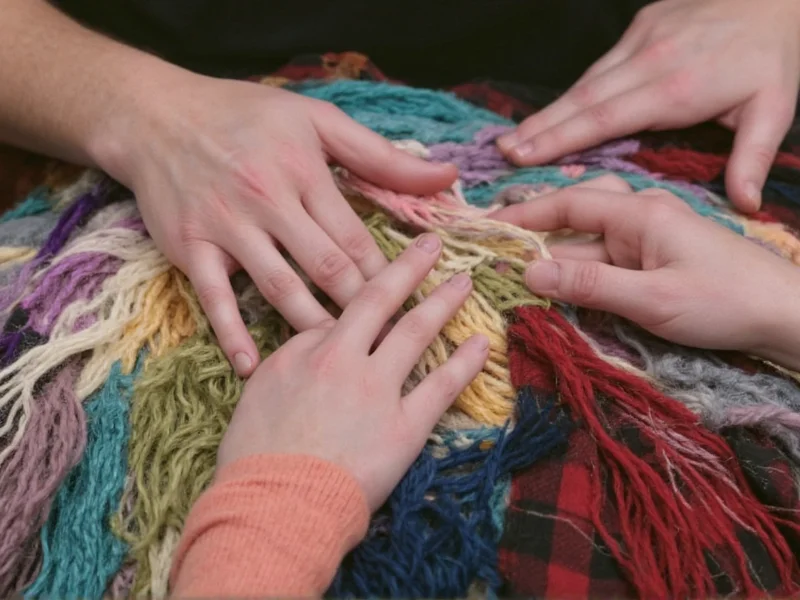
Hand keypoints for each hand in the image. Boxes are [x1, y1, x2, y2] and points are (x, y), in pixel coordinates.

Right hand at [93, 73, 456, 376]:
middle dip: (362, 308)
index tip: (413, 306)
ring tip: (343, 362)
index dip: (389, 276)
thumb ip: (380, 155)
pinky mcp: (190, 248)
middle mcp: (266, 200)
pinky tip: (254, 367)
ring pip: (279, 287)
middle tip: (390, 344)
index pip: (355, 236)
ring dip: (312, 326)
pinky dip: (232, 333)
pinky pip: (214, 298)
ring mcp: (225, 226)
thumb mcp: (316, 118)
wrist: (157, 116)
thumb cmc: (244, 115)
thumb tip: (444, 178)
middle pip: (325, 266)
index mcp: (303, 171)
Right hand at [216, 233, 488, 509]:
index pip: (345, 306)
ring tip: (465, 282)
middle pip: (383, 302)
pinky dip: (464, 363)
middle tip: (435, 245)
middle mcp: (346, 359)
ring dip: (443, 304)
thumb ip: (294, 357)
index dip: (374, 277)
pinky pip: (440, 388)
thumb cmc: (256, 454)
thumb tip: (318, 336)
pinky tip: (481, 343)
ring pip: (416, 334)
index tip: (396, 261)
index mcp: (308, 349)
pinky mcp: (404, 428)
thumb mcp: (262, 391)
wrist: (275, 504)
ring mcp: (378, 391)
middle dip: (412, 268)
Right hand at [492, 187, 799, 369]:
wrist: (786, 313)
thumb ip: (589, 283)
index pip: (567, 204)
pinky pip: (607, 253)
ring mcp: (651, 234)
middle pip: (574, 214)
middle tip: (495, 244)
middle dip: (533, 228)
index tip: (487, 226)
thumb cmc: (726, 302)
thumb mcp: (652, 299)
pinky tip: (566, 277)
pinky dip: (580, 263)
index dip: (523, 214)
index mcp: (639, 212)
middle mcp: (641, 215)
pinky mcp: (658, 255)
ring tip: (519, 262)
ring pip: (589, 236)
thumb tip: (529, 271)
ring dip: (556, 249)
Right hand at [497, 0, 799, 212]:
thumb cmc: (772, 54)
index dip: (560, 138)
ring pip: (584, 83)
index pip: (604, 119)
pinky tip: (553, 111)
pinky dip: (573, 92)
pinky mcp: (640, 29)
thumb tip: (743, 205)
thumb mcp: (773, 107)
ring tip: (515, 137)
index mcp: (674, 89)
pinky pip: (599, 67)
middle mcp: (648, 63)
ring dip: (547, 112)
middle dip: (539, 128)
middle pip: (582, 102)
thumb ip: (751, 157)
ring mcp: (641, 42)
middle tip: (503, 152)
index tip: (524, 156)